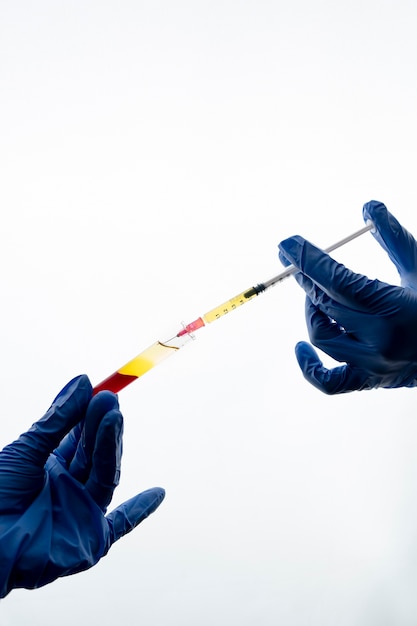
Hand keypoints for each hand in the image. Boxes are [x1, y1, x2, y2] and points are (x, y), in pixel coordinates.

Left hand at [0, 375, 164, 596]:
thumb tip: (84, 381)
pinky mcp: (90, 540)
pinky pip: (121, 525)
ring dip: (109, 447)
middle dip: (101, 426)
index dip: (90, 415)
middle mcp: (68, 489)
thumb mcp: (26, 451)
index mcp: (49, 469)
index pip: (78, 437)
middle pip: (94, 453)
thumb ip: (58, 419)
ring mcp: (80, 513)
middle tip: (109, 400)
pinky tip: (158, 493)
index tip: (101, 391)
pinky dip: (140, 511)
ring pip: (105, 475)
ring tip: (113, 417)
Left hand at [278, 200, 416, 393]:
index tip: (287, 244)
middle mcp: (381, 339)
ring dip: (313, 311)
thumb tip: (369, 205)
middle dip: (305, 278)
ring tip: (318, 294)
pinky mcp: (370, 380)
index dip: (308, 259)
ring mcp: (373, 365)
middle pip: (325, 305)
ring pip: (322, 337)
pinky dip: (309, 366)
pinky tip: (301, 346)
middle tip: (293, 260)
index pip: (337, 280)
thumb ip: (394, 237)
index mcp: (395, 308)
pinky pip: (328, 382)